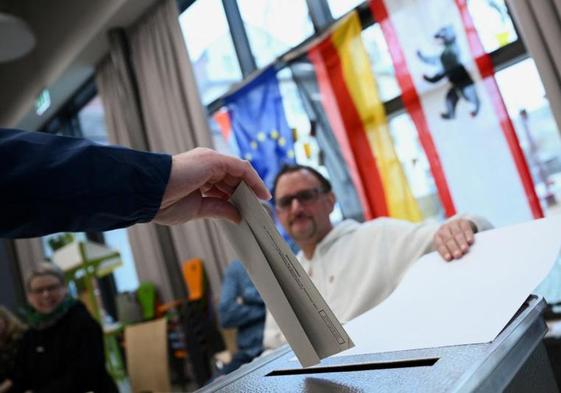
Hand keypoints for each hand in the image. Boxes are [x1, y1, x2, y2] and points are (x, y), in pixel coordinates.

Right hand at [154, 148, 269, 224]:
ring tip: (263, 205)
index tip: (248, 209)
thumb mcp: (198, 209)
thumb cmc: (163, 201)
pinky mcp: (214, 160)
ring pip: (239, 172)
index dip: (237, 196)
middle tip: (259, 210)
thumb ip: (218, 208)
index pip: (223, 184)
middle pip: (234, 178)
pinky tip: (262, 193)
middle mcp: (205, 165)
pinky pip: (241, 168)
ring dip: (253, 188)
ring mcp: (210, 160)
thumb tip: (237, 215)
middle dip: (247, 193)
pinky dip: (254, 180)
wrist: (148, 193)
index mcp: (198, 175)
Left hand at [433, 219, 475, 261]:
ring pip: (456, 233)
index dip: (444, 251)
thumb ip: (448, 252)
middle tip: (458, 255)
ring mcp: (452, 224)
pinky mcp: (462, 222)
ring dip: (461, 242)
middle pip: (448, 239)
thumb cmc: (453, 243)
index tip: (449, 258)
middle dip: (453, 248)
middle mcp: (444, 229)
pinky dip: (468, 235)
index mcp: (437, 237)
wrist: (459, 227)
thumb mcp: (447, 246)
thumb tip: (452, 262)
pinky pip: (465, 228)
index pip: (440, 244)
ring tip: (465, 249)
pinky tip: (470, 241)